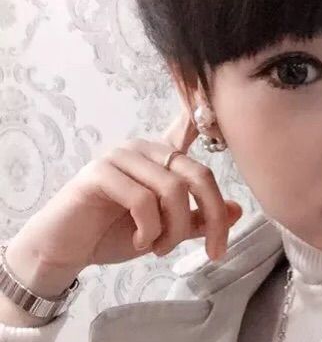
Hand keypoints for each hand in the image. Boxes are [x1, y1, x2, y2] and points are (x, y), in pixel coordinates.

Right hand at [9, 103, 241, 280]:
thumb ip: (197, 219)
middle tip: (215, 250)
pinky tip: (141, 242)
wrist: (65, 250)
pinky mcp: (99, 173)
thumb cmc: (115, 234)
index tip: (216, 90)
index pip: (188, 127)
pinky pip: (142, 200)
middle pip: (198, 174)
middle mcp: (144, 149)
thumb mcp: (166, 230)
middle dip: (213, 217)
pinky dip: (149, 230)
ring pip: (172, 191)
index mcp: (162, 156)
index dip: (204, 106)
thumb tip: (237, 210)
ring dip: (174, 231)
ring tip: (160, 248)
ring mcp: (121, 157)